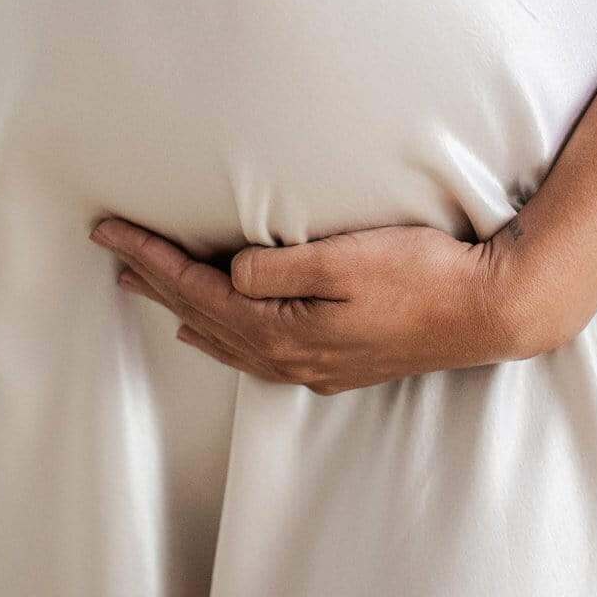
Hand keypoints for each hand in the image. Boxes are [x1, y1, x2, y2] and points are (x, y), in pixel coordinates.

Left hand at [89, 216, 564, 393]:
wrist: (487, 309)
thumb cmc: (422, 275)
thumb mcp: (346, 259)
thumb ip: (280, 269)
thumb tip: (228, 274)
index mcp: (284, 329)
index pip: (197, 289)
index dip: (150, 258)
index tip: (109, 232)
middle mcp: (290, 355)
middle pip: (202, 316)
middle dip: (155, 281)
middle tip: (112, 252)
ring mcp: (314, 364)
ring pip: (226, 338)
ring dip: (183, 309)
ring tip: (149, 288)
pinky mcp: (337, 362)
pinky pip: (256, 352)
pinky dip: (222, 336)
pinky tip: (217, 331)